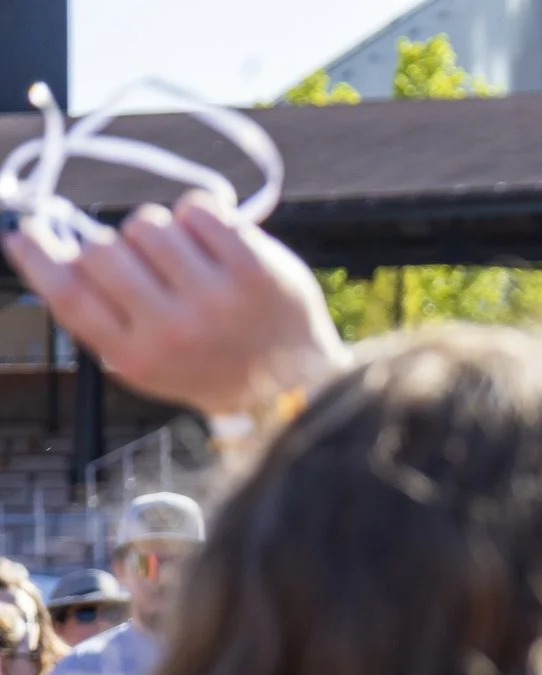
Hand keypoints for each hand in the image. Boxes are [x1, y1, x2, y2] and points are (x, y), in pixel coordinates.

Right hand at [4, 192, 345, 416]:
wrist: (298, 384)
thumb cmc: (213, 366)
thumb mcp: (150, 364)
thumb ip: (102, 316)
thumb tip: (48, 250)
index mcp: (139, 358)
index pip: (70, 295)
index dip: (39, 257)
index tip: (25, 232)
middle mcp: (175, 330)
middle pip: (102, 251)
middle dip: (114, 246)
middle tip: (143, 263)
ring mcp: (218, 298)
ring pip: (148, 222)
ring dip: (159, 230)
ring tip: (185, 259)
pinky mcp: (256, 268)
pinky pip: (197, 208)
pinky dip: (197, 216)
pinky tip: (214, 244)